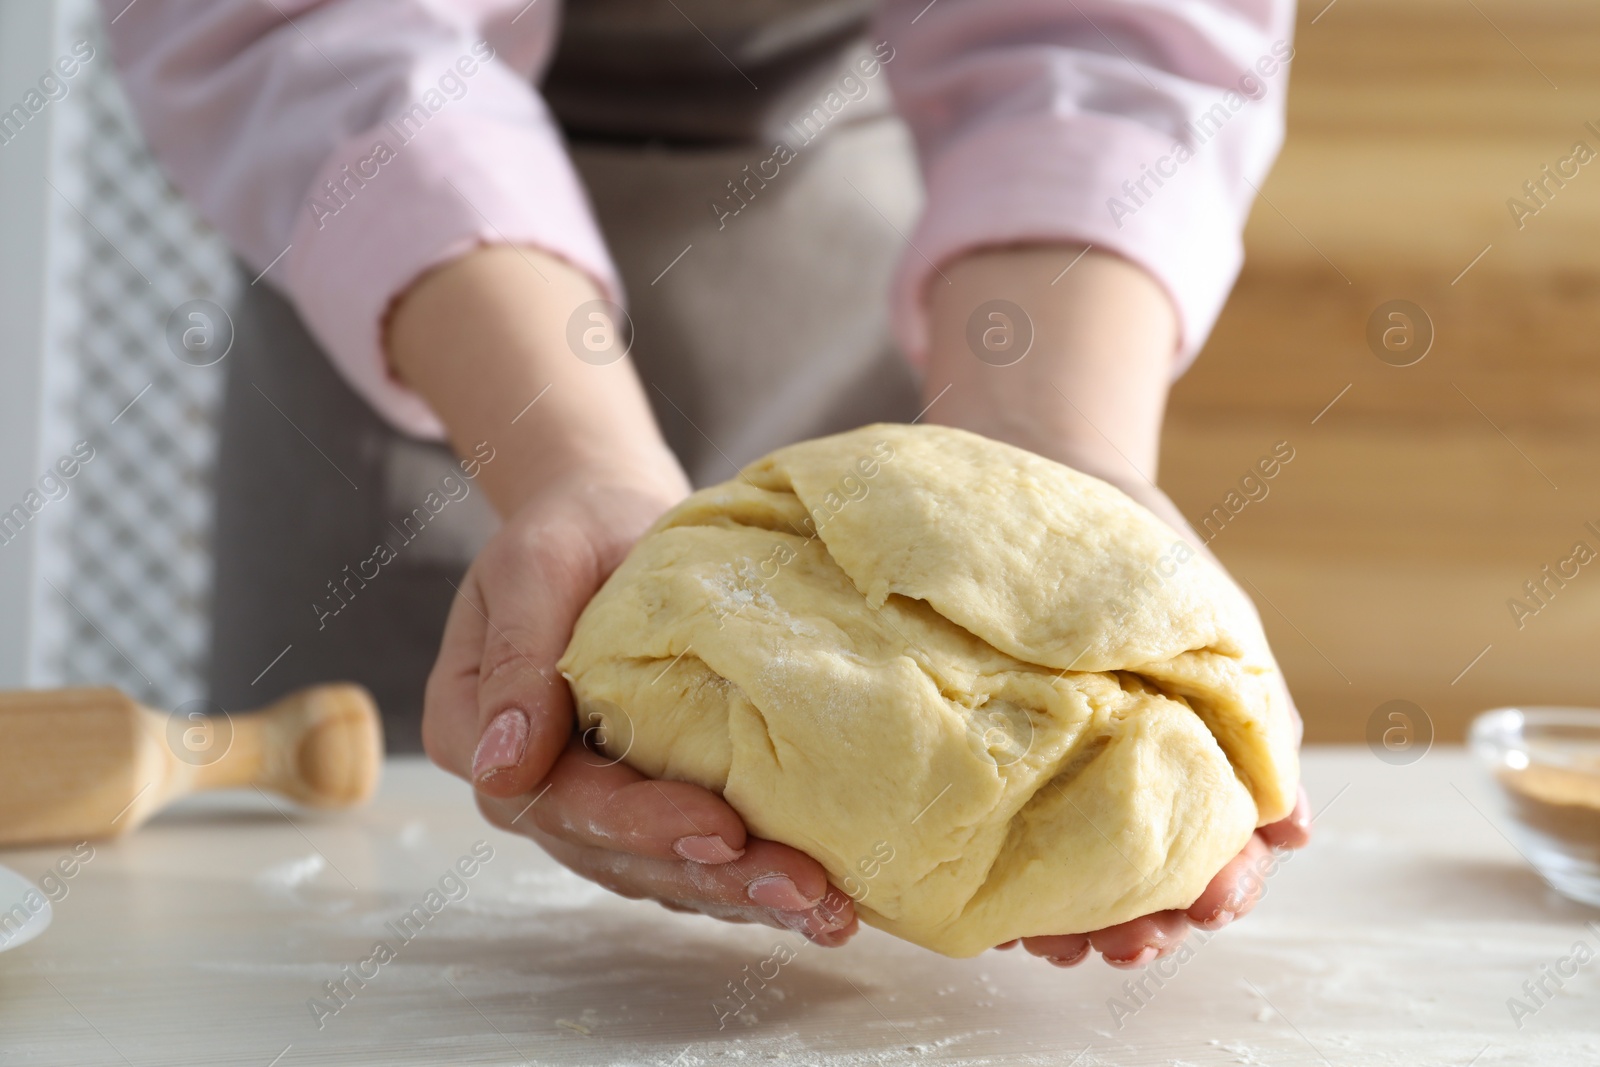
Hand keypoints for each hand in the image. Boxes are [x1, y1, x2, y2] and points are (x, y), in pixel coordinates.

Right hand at [391, 246, 856, 944]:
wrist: (614, 524)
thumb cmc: (570, 534)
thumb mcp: (532, 566)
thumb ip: (514, 658)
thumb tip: (502, 768)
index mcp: (478, 735)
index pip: (555, 800)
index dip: (637, 824)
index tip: (720, 827)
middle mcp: (532, 787)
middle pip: (616, 856)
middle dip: (713, 877)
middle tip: (803, 892)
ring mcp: (591, 805)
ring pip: (662, 872)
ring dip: (744, 896)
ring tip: (827, 911)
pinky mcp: (649, 803)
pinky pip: (695, 858)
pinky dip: (753, 879)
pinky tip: (820, 900)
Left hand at [924, 244, 1311, 964]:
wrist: (1044, 469)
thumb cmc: (1140, 553)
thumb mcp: (1210, 619)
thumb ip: (1254, 716)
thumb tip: (1291, 827)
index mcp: (1196, 754)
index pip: (1222, 846)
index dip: (1220, 886)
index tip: (1208, 905)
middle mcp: (1127, 776)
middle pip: (1148, 880)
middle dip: (1144, 925)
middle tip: (1126, 948)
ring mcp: (1058, 771)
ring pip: (1073, 872)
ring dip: (1072, 920)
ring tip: (1055, 944)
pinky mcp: (994, 757)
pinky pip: (1000, 830)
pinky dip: (1005, 873)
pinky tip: (993, 900)